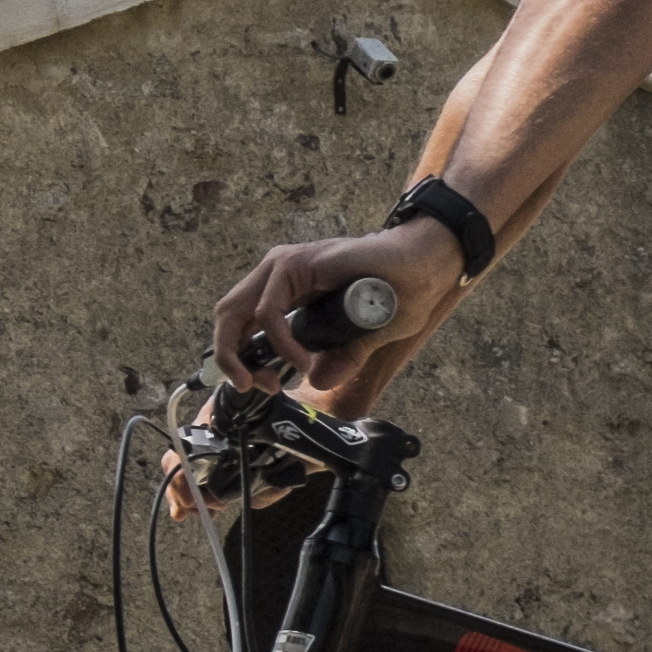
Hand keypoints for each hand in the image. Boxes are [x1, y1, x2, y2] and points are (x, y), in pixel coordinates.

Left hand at [211, 215, 467, 403]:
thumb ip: (338, 357)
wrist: (425, 267)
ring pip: (237, 312)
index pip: (238, 322)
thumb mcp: (359, 338)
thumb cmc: (397, 294)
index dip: (235, 356)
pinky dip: (278, 341)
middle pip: (227, 316)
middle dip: (230, 358)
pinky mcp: (299, 264)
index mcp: (284, 287)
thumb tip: (319, 381)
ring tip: (274, 380)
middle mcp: (277, 274)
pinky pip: (269, 310)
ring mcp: (285, 266)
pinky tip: (301, 361)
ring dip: (244, 354)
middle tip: (254, 386)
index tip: (257, 384)